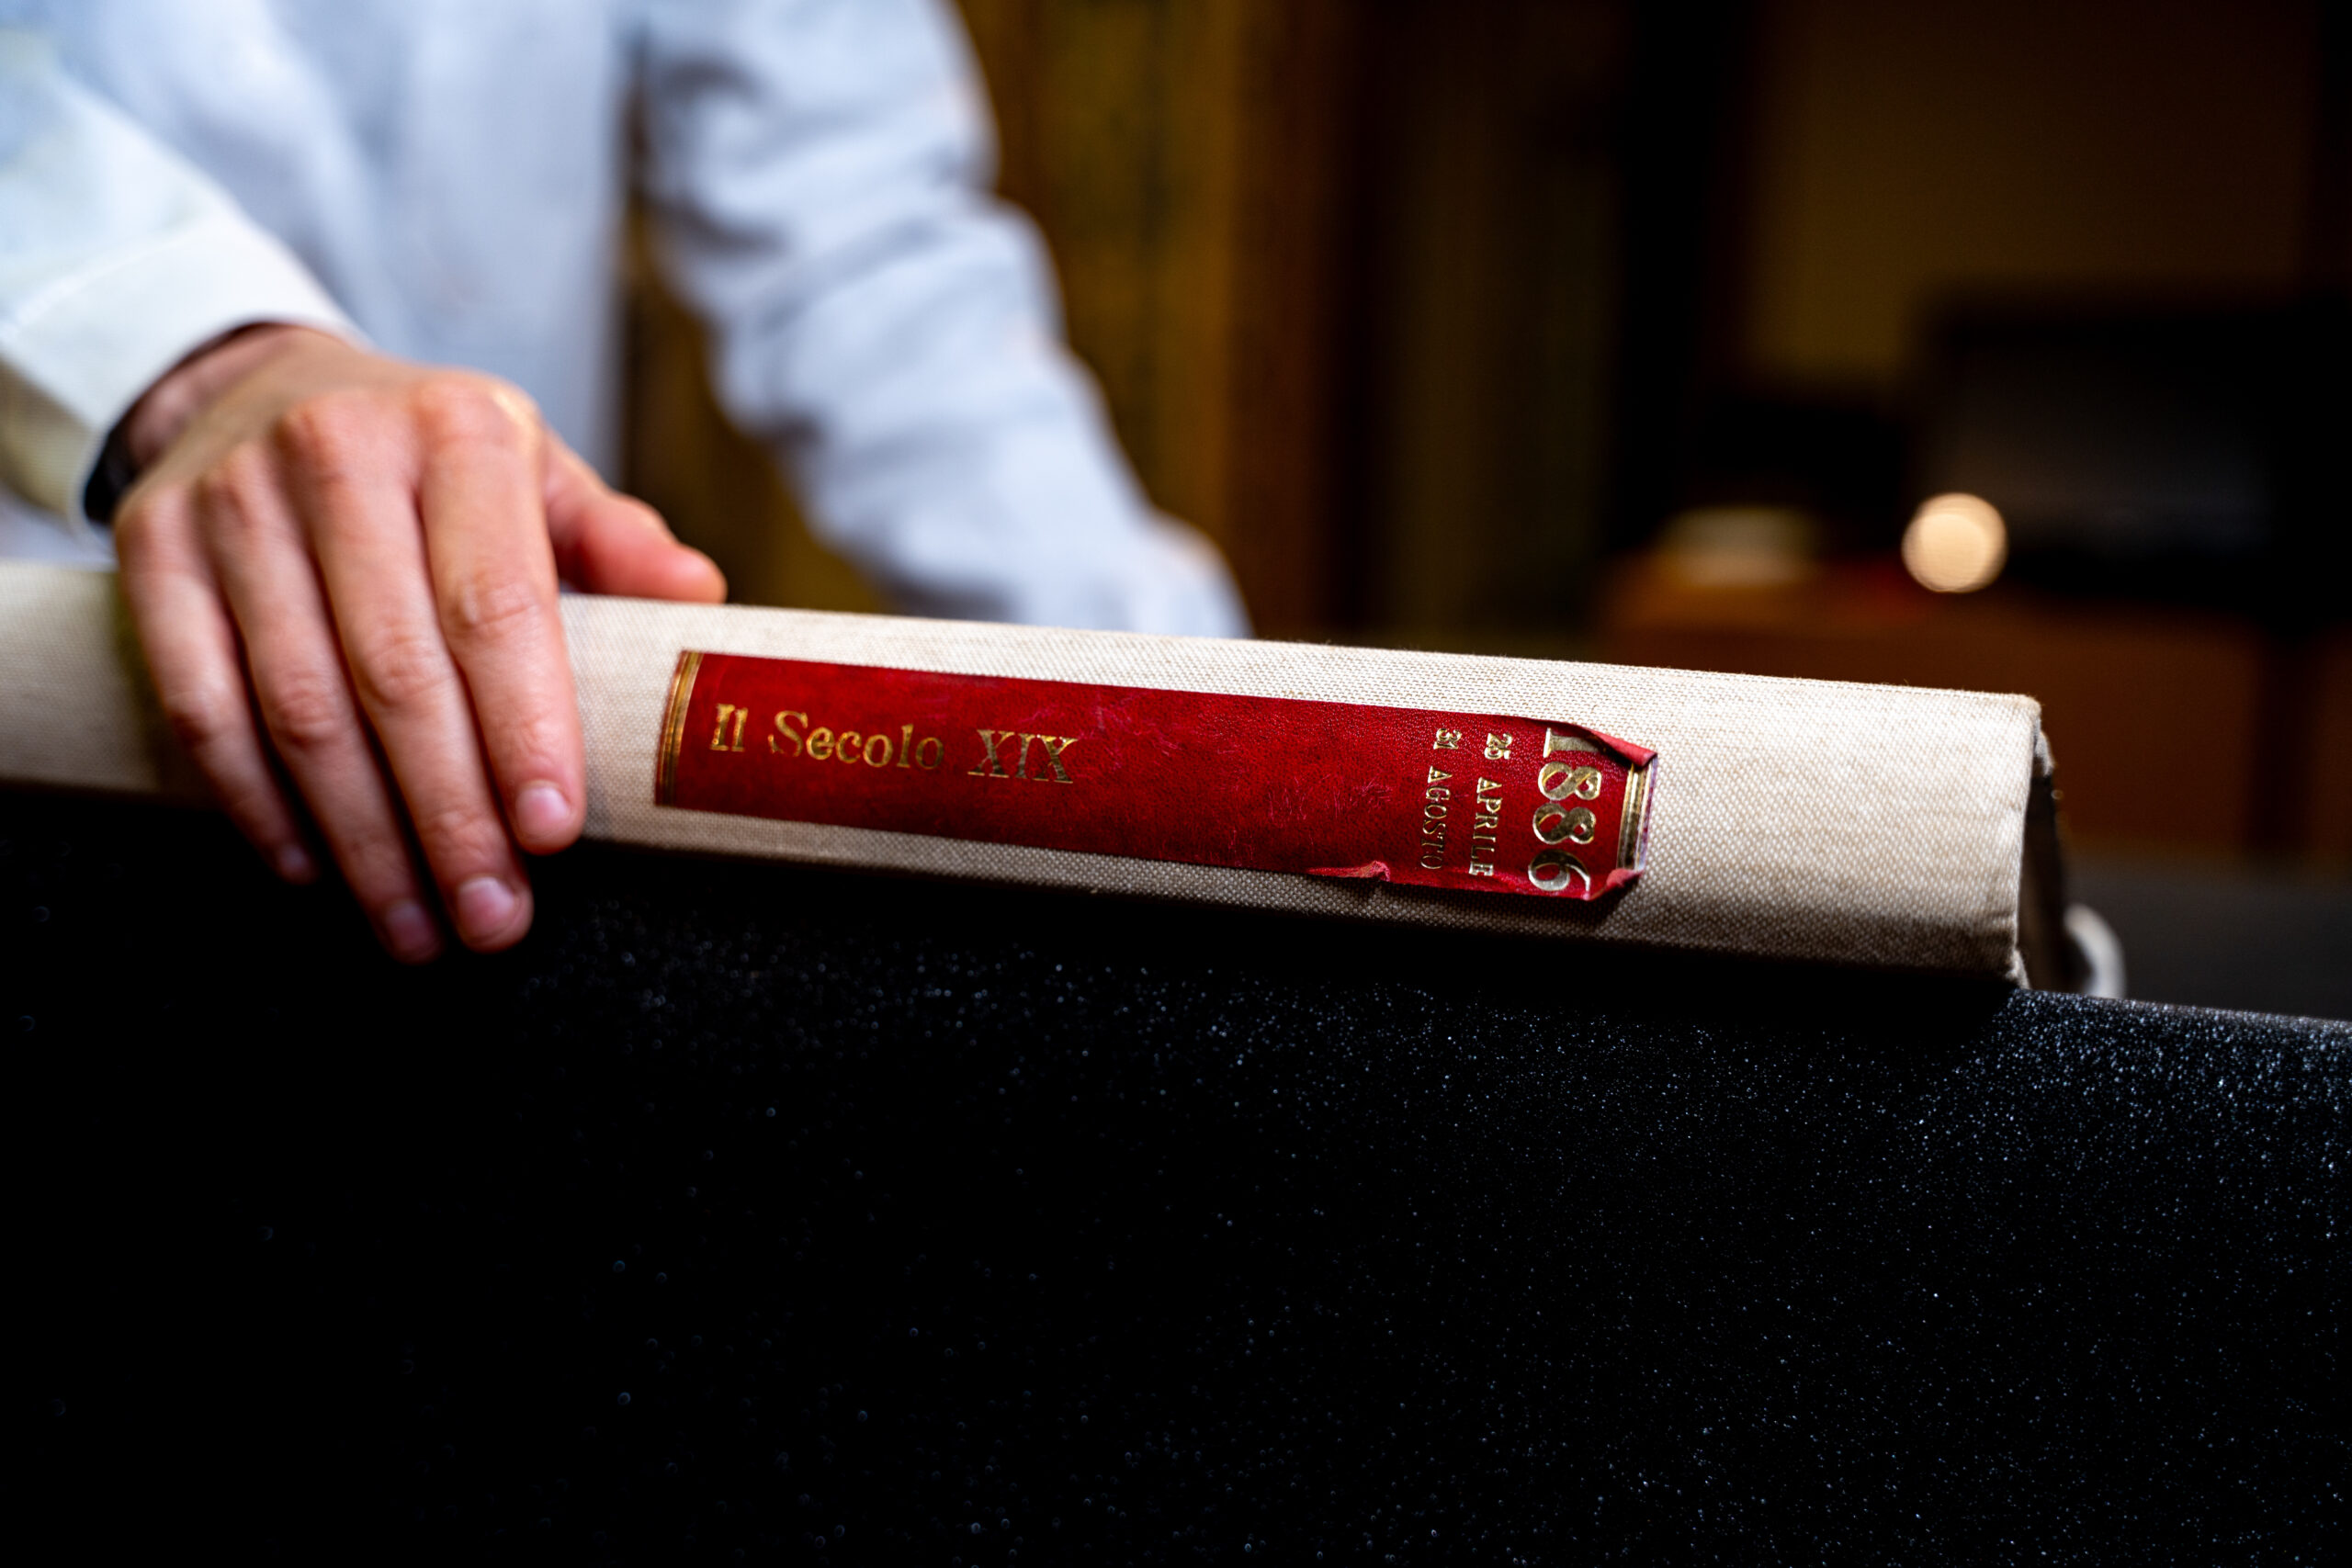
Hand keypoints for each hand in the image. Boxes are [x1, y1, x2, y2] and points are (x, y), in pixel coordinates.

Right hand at [113, 325, 725, 960]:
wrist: (262, 389)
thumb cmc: (435, 467)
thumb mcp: (537, 477)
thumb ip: (616, 542)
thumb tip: (703, 598)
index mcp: (460, 433)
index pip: (497, 605)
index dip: (524, 728)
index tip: (552, 832)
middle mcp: (339, 454)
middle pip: (395, 673)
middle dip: (449, 814)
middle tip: (492, 916)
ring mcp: (233, 500)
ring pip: (297, 705)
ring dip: (362, 837)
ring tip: (418, 926)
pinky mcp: (150, 545)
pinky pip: (198, 703)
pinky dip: (256, 804)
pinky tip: (314, 870)